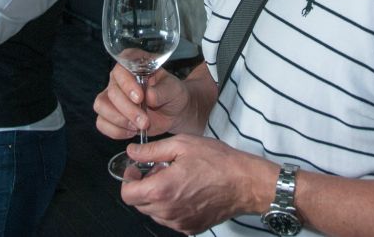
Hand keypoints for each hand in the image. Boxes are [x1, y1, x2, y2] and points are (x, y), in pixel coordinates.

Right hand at [94, 64, 189, 139]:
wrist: (173, 111)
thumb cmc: (172, 94)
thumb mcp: (174, 89)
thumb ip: (163, 90)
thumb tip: (149, 95)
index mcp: (133, 63)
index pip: (121, 68)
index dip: (127, 83)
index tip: (140, 97)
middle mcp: (118, 78)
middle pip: (112, 91)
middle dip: (128, 109)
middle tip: (144, 121)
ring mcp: (111, 96)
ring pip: (101, 106)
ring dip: (119, 120)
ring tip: (139, 127)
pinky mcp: (109, 114)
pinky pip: (101, 122)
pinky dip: (115, 130)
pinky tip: (131, 131)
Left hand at [118, 135, 275, 234]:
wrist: (245, 183)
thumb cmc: (217, 161)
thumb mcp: (182, 145)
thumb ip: (151, 150)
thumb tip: (131, 151)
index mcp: (161, 189)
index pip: (127, 194)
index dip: (129, 179)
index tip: (138, 169)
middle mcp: (167, 211)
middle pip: (139, 204)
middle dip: (144, 186)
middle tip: (161, 170)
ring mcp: (179, 222)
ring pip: (154, 212)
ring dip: (158, 197)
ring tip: (177, 180)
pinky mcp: (191, 228)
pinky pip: (171, 219)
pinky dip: (172, 206)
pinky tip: (187, 191)